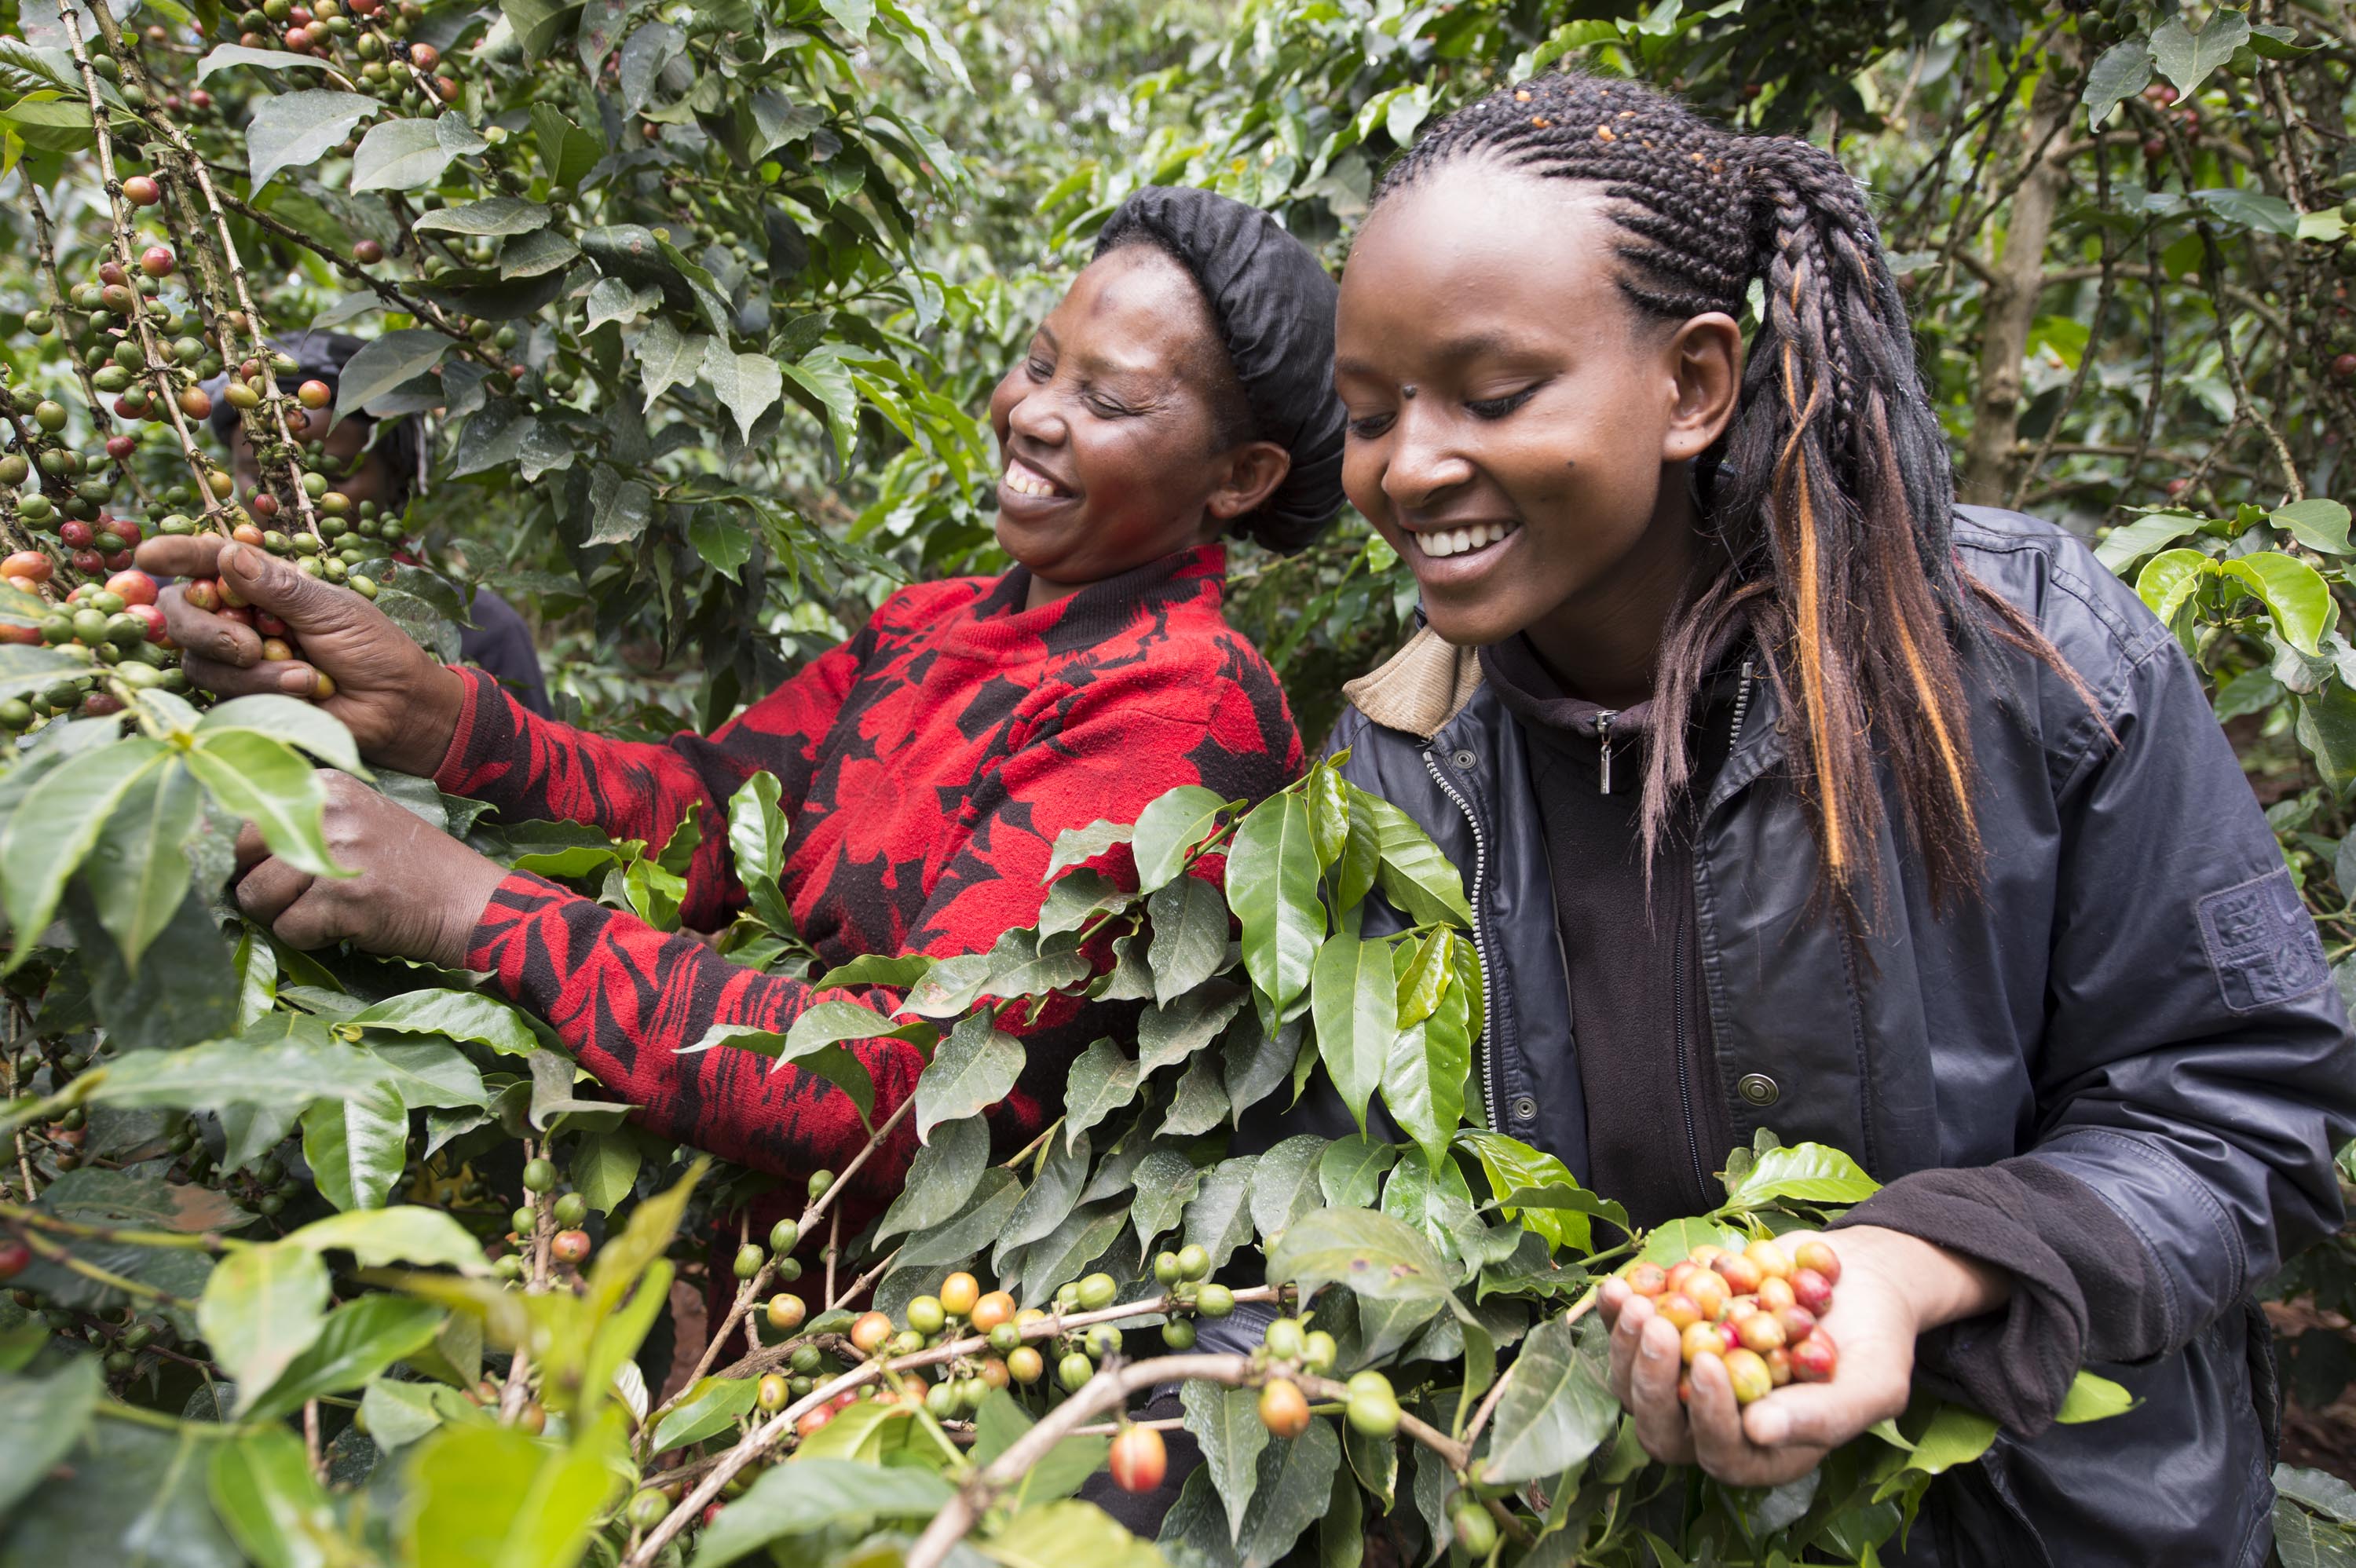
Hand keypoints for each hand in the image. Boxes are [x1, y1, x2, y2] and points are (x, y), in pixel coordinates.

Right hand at [135, 535, 465, 775]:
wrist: (399, 710)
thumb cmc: (375, 651)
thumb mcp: (333, 609)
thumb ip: (280, 587)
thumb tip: (227, 554)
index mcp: (265, 585)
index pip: (210, 561)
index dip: (177, 555)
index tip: (150, 554)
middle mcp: (242, 619)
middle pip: (183, 612)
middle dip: (206, 629)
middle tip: (250, 646)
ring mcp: (238, 660)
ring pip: (199, 659)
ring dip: (252, 670)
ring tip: (306, 675)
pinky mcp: (243, 699)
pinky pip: (222, 693)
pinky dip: (263, 691)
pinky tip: (304, 691)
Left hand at [233, 771, 509, 968]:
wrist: (471, 903)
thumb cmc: (410, 869)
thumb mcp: (357, 822)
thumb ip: (300, 823)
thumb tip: (218, 848)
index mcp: (326, 784)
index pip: (242, 815)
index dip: (249, 854)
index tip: (279, 869)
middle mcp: (327, 809)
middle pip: (241, 856)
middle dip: (262, 885)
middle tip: (306, 895)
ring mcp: (335, 852)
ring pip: (256, 896)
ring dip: (285, 916)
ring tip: (331, 910)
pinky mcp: (342, 897)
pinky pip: (288, 930)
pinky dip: (311, 939)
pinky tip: (349, 925)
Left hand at [1595, 1226, 2010, 1486]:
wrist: (1856, 1281)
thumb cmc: (1875, 1341)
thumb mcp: (1872, 1383)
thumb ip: (1823, 1416)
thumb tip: (1760, 1431)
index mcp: (1765, 1452)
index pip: (1721, 1453)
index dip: (1709, 1417)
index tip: (1710, 1364)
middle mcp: (1717, 1424)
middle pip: (1661, 1427)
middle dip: (1651, 1382)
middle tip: (1659, 1328)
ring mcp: (1686, 1381)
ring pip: (1632, 1384)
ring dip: (1627, 1346)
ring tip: (1638, 1301)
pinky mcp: (1670, 1337)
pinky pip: (1628, 1336)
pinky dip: (1617, 1313)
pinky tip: (1621, 1286)